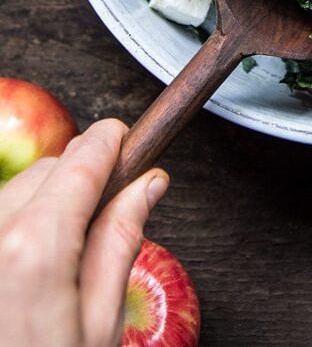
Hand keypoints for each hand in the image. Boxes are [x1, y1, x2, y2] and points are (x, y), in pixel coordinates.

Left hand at [0, 119, 168, 346]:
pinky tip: (24, 278)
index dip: (114, 141)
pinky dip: (12, 231)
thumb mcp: (101, 325)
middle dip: (80, 181)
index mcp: (36, 246)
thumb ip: (121, 240)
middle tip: (103, 222)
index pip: (85, 156)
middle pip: (50, 169)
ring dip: (42, 207)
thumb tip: (146, 185)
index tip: (128, 139)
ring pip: (14, 192)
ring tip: (58, 266)